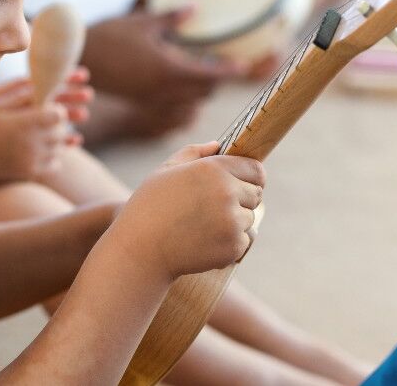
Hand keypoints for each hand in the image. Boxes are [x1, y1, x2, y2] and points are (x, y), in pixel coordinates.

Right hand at [0, 77, 88, 185]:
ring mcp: (33, 159)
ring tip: (41, 137)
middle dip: (58, 125)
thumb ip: (21, 98)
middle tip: (46, 124)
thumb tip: (40, 86)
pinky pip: (56, 164)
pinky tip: (41, 152)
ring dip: (55, 141)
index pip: (58, 114)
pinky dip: (53, 158)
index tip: (48, 110)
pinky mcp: (32, 173)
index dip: (56, 110)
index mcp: (23, 122)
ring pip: (60, 147)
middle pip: (61, 130)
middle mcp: (31, 141)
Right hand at [80, 9, 245, 107]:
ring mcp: (153, 99)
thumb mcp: (143, 22)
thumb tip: (195, 8)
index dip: (229, 71)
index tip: (243, 66)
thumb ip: (172, 18)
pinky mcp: (144, 102)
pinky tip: (180, 78)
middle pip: (204, 92)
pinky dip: (185, 94)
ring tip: (202, 70)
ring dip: (201, 88)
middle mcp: (164, 89)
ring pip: (191, 101)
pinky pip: (175, 105)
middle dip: (216, 80)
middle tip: (222, 63)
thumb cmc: (111, 36)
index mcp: (168, 69)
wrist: (79, 59)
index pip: (210, 75)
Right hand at [109, 142, 264, 279]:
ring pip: (249, 219)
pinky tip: (205, 242)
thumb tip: (218, 145)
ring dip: (234, 223)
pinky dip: (230, 244)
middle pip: (256, 194)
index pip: (256, 169)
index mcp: (213, 169)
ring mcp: (232, 221)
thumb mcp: (165, 171)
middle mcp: (227, 192)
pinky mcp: (233, 246)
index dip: (250, 177)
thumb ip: (194, 153)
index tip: (242, 183)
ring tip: (204, 227)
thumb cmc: (147, 208)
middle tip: (215, 209)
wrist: (139, 251)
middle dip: (241, 200)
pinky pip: (244, 241)